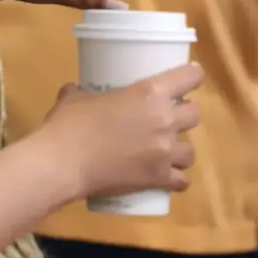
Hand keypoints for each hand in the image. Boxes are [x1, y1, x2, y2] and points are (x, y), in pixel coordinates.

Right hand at [42, 63, 202, 199]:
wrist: (62, 164)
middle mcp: (164, 120)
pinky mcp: (157, 178)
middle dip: (186, 115)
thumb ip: (81, 91)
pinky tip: (169, 179)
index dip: (193, 76)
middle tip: (171, 118)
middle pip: (195, 114)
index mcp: (150, 93)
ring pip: (191, 152)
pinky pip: (181, 181)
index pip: (189, 77)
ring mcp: (164, 151)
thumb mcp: (76, 98)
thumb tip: (74, 89)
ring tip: (168, 152)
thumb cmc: (69, 125)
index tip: (191, 77)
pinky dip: (176, 180)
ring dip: (181, 150)